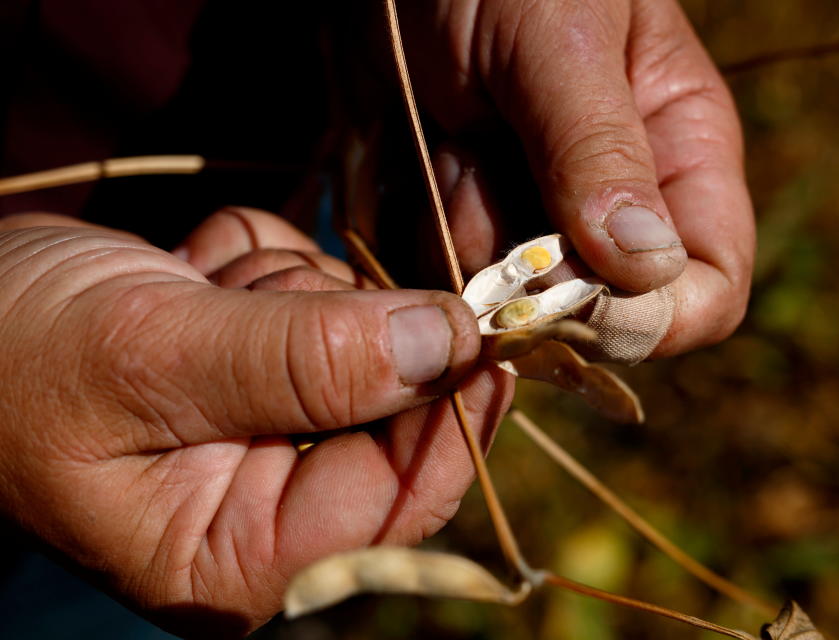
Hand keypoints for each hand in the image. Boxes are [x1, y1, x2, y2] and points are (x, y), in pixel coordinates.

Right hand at [0, 210, 511, 635]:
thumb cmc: (7, 354)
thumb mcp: (151, 358)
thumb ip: (308, 359)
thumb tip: (448, 345)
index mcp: (240, 553)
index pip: (400, 494)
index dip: (452, 408)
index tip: (483, 324)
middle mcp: (264, 503)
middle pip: (388, 406)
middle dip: (330, 324)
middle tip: (243, 296)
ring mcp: (263, 425)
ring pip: (353, 331)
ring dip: (281, 284)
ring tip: (190, 288)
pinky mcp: (254, 361)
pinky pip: (309, 290)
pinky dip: (258, 262)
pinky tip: (188, 272)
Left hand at [401, 0, 753, 357]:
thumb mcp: (558, 37)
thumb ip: (600, 147)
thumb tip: (647, 269)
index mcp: (676, 160)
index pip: (705, 294)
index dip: (645, 321)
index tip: (560, 288)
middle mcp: (608, 212)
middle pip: (590, 320)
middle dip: (523, 270)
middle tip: (478, 163)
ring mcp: (529, 225)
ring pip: (503, 307)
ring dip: (459, 235)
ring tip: (448, 139)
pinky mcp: (460, 226)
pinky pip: (439, 283)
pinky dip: (416, 235)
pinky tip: (416, 158)